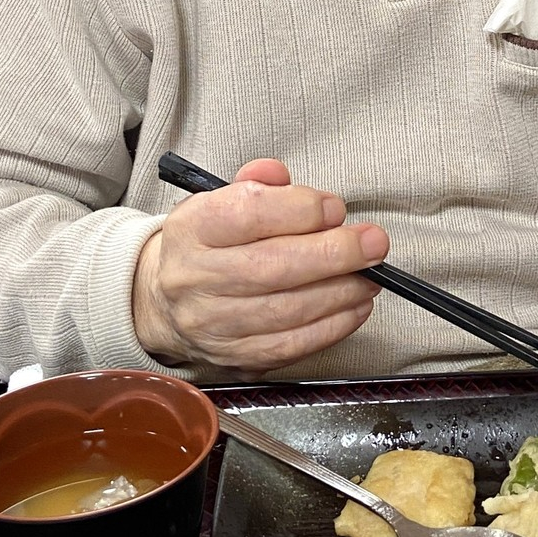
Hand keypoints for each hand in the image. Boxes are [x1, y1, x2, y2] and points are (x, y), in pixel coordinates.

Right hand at [131, 158, 388, 373]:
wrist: (164, 299)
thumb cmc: (207, 243)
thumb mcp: (219, 198)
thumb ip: (257, 183)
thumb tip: (282, 178)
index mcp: (191, 228)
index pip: (247, 213)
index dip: (300, 210)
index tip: (335, 208)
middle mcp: (195, 278)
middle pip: (272, 266)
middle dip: (334, 254)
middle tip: (373, 243)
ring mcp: (211, 325)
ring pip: (286, 310)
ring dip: (341, 292)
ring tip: (370, 274)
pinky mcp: (233, 358)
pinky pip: (290, 346)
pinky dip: (331, 327)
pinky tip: (355, 306)